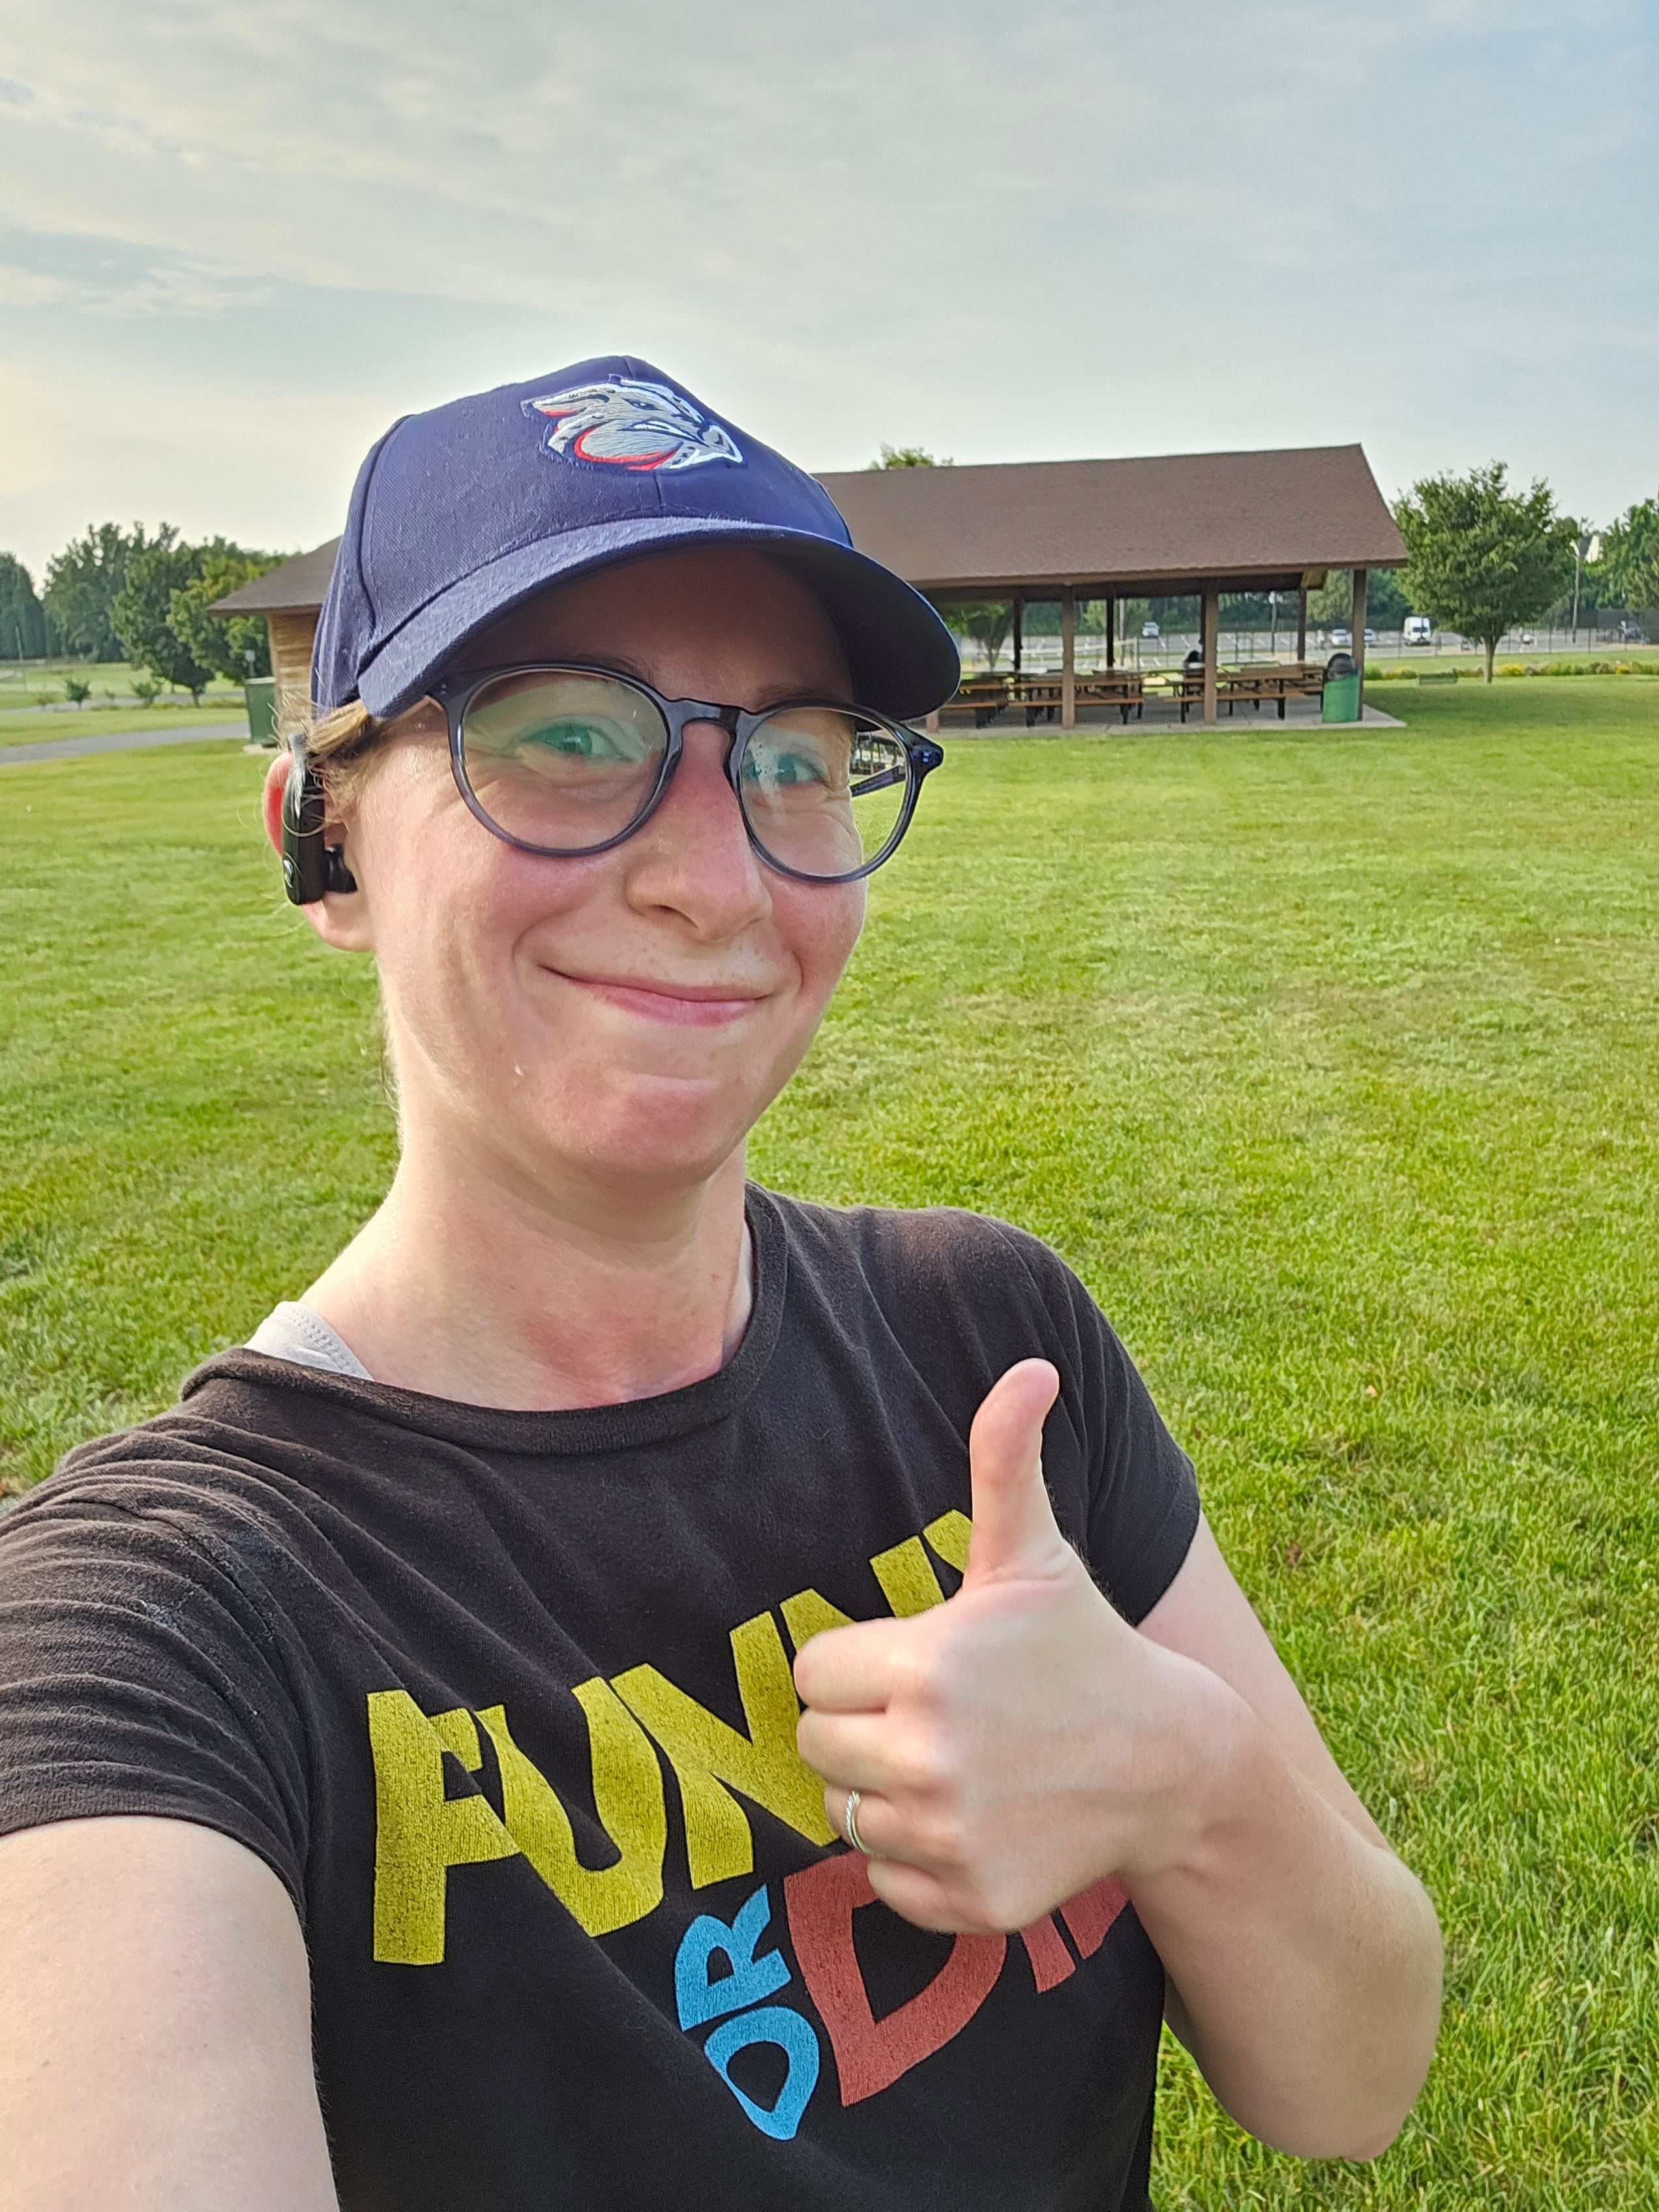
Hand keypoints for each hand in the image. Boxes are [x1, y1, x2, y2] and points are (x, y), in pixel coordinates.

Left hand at [794, 1360, 1231, 1933]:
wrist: (1169, 1763)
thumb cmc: (1084, 1645)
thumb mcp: (1037, 1551)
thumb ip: (1006, 1458)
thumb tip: (1033, 1366)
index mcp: (926, 1665)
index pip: (812, 1672)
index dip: (857, 1662)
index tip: (915, 1659)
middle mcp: (929, 1757)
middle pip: (815, 1747)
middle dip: (861, 1725)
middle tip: (929, 1711)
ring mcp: (950, 1837)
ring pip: (845, 1816)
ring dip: (885, 1793)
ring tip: (957, 1761)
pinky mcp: (970, 1900)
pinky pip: (885, 1883)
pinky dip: (917, 1862)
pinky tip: (974, 1820)